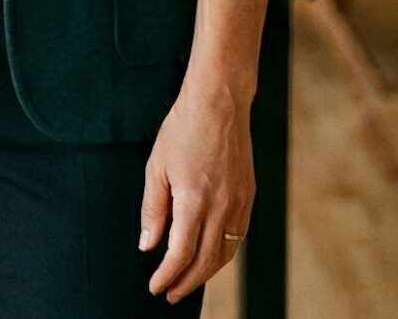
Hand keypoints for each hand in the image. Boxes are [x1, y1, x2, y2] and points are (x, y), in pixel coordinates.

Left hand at [138, 79, 253, 303]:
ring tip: (188, 281)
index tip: (156, 287)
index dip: (167, 275)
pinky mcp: (249, 195)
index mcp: (195, 200)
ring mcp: (240, 202)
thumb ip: (153, 209)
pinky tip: (210, 256)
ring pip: (225, 252)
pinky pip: (238, 235)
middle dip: (186, 282)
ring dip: (206, 273)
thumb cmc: (183, 130)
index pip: (180, 253)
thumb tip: (148, 245)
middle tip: (170, 294)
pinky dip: (223, 253)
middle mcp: (222, 206)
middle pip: (205, 261)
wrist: (219, 102)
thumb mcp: (156, 167)